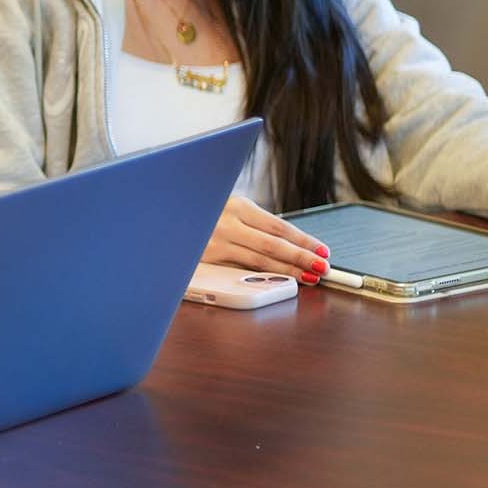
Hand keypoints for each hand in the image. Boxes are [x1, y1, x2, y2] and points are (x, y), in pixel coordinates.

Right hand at [201, 195, 329, 279]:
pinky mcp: (205, 261)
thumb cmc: (201, 212)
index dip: (303, 240)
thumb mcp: (227, 208)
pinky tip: (277, 281)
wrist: (164, 218)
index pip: (279, 226)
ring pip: (258, 262)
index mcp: (236, 206)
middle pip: (273, 246)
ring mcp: (214, 244)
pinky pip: (240, 270)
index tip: (321, 249)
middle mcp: (225, 224)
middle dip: (301, 257)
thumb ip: (252, 223)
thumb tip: (288, 242)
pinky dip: (262, 277)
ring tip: (307, 276)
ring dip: (287, 271)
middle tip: (322, 267)